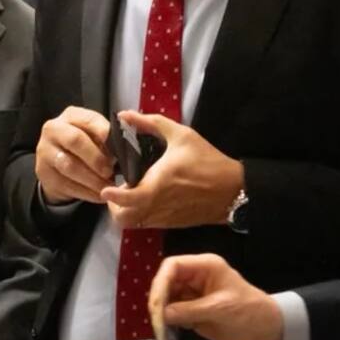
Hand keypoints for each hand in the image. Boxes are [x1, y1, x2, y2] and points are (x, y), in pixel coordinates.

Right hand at [35, 106, 114, 202]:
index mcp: (71, 116)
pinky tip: (99, 195)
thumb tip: (125, 145)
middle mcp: (53, 129)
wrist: (57, 164)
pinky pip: (66, 184)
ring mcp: (45, 151)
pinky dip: (86, 192)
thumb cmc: (83, 146)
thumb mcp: (94, 136)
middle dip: (96, 158)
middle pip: (76, 141)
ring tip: (107, 186)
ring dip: (92, 179)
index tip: (119, 147)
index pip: (89, 120)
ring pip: (69, 165)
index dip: (105, 133)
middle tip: (110, 171)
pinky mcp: (43, 172)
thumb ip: (106, 137)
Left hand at [100, 111, 242, 228]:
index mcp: (158, 184)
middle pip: (123, 219)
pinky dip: (140, 215)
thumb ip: (151, 123)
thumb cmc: (207, 161)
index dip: (112, 197)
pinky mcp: (171, 224)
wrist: (233, 189)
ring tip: (130, 193)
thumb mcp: (182, 135)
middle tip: (117, 190)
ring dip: (126, 212)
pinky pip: (147, 224)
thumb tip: (125, 115)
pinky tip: (146, 198)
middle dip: (114, 207)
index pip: (127, 199)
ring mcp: (164, 217)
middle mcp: (157, 205)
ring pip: (133, 224)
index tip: (106, 189)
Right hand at [149, 253, 282, 339]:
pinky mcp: (192, 309)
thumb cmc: (248, 312)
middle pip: (166, 281)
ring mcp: (192, 293)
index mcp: (205, 266)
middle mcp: (195, 276)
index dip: (160, 283)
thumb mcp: (220, 309)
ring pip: (166, 297)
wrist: (266, 329)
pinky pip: (172, 311)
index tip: (156, 305)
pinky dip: (167, 320)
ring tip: (161, 329)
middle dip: (158, 299)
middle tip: (156, 321)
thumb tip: (162, 315)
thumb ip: (190, 310)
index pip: (172, 266)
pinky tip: (168, 331)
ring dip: (161, 312)